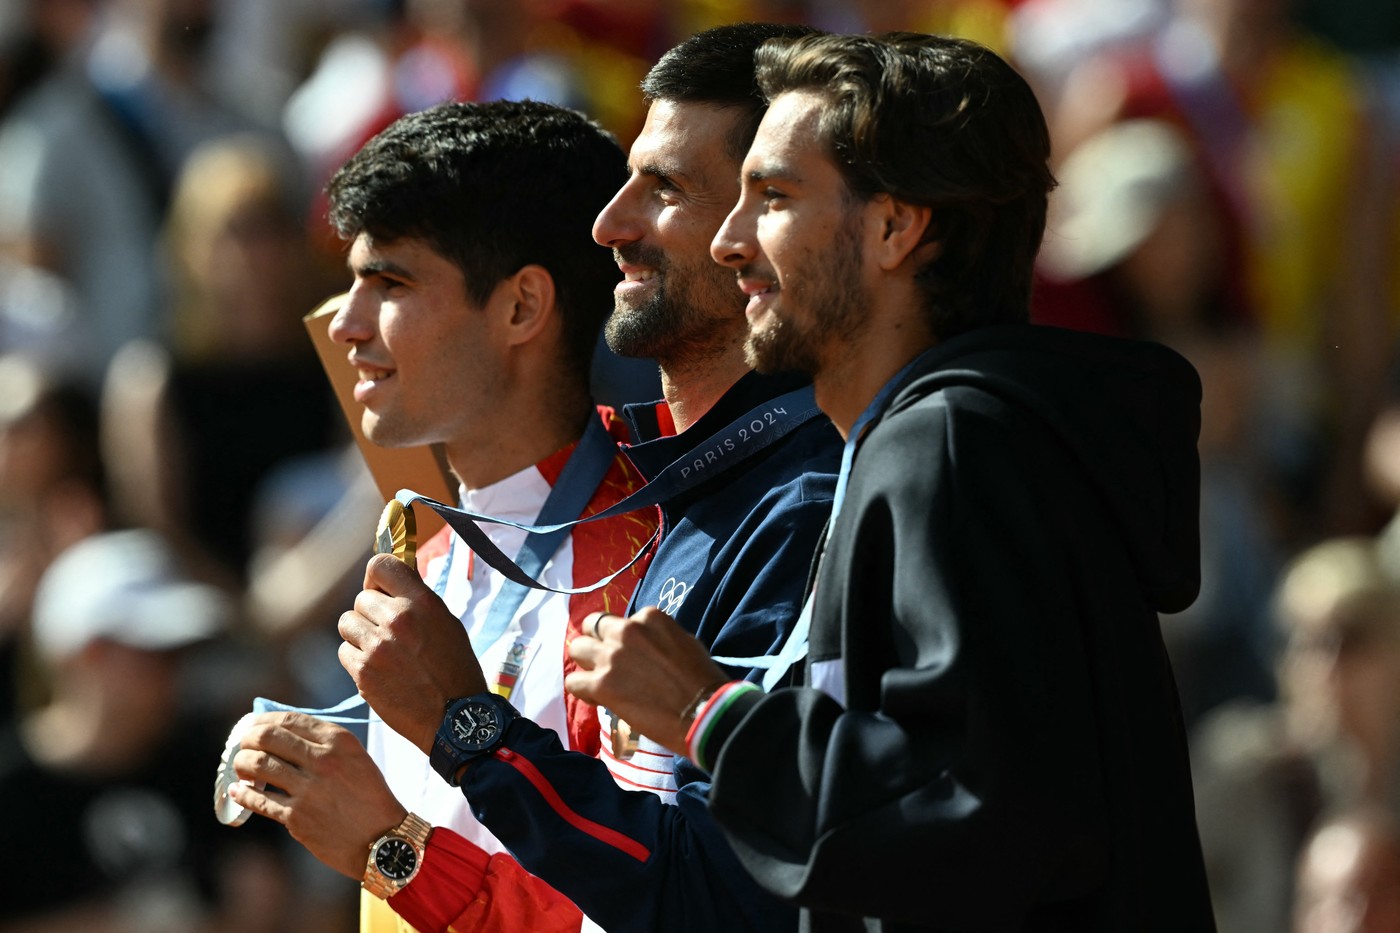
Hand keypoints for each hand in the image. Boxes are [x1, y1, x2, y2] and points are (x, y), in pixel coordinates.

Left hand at [229, 711, 406, 879]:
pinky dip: (242, 794)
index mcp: (338, 741)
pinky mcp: (296, 817)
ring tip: (241, 768)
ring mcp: (307, 789)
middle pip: (266, 738)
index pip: (289, 719)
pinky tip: (237, 791)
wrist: (382, 838)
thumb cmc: (369, 796)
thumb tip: (282, 732)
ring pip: (257, 765)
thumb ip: (324, 743)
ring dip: (241, 764)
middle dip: (246, 739)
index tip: (253, 726)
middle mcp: (322, 760)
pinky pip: (258, 800)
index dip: (263, 720)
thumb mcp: (355, 758)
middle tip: (242, 746)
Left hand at [338, 553, 486, 752]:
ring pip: (347, 624)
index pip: (380, 565)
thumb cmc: (456, 670)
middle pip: (360, 599)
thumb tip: (391, 585)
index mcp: (422, 602)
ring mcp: (377, 647)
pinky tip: (378, 670)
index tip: (380, 590)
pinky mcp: (363, 673)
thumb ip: (417, 601)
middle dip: (371, 613)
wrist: (456, 717)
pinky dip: (357, 660)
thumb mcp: (447, 623)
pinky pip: (344, 652)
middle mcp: (397, 620)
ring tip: (382, 651)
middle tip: (388, 632)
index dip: (376, 578)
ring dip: (360, 635)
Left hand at [566, 607, 729, 754]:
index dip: (624, 640)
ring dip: (586, 664)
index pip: (623, 621)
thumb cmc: (702, 679)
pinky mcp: (601, 684)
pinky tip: (597, 698)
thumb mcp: (684, 642)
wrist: (704, 712)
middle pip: (592, 626)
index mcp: (649, 617)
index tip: (633, 657)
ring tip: (598, 680)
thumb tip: (646, 647)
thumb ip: (658, 638)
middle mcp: (626, 631)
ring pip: (577, 649)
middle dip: (597, 643)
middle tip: (606, 662)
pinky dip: (582, 690)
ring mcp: (611, 657)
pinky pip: (574, 682)